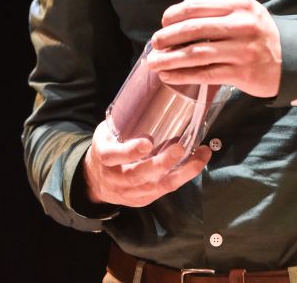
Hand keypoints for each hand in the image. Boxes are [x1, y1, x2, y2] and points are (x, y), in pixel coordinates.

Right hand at [82, 120, 211, 207]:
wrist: (96, 180)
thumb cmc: (108, 146)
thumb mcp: (108, 132)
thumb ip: (125, 122)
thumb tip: (153, 96)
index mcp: (104, 156)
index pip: (113, 156)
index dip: (130, 151)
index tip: (147, 142)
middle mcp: (116, 178)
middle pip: (138, 175)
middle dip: (161, 163)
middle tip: (180, 148)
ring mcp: (130, 193)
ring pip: (156, 186)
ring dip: (181, 172)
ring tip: (200, 156)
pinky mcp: (143, 200)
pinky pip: (164, 190)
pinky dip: (182, 177)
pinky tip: (196, 163)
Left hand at [148, 0, 281, 97]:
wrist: (289, 57)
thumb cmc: (257, 30)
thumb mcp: (242, 6)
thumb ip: (214, 1)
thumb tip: (179, 10)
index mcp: (237, 2)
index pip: (196, 5)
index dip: (174, 14)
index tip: (163, 22)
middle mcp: (240, 23)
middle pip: (193, 28)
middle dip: (168, 36)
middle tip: (154, 43)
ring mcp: (242, 48)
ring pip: (197, 53)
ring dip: (170, 58)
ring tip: (154, 62)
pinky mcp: (241, 72)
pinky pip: (206, 74)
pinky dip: (183, 75)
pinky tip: (169, 75)